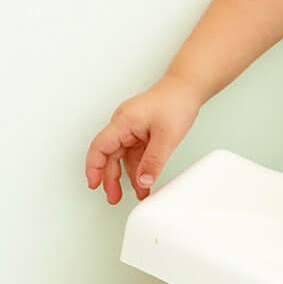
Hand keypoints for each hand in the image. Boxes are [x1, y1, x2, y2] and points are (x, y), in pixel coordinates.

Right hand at [83, 76, 202, 202]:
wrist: (189, 86)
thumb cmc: (176, 101)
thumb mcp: (167, 136)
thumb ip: (154, 161)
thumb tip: (143, 181)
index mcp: (123, 122)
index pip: (99, 147)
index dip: (94, 168)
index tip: (93, 185)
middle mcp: (123, 124)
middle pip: (109, 155)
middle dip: (110, 178)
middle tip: (114, 197)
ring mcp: (132, 128)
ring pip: (123, 156)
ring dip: (128, 175)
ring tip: (137, 193)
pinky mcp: (142, 130)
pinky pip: (136, 152)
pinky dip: (140, 166)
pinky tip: (145, 179)